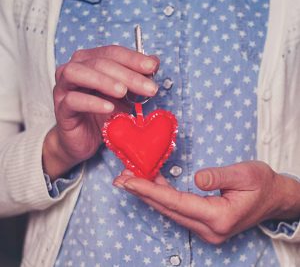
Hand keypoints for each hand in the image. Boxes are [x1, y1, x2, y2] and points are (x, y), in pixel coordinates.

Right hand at [43, 45, 158, 179]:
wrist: (84, 140)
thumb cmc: (103, 113)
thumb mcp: (125, 95)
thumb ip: (136, 78)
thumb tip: (154, 62)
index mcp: (90, 61)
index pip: (111, 52)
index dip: (133, 58)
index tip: (152, 67)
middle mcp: (74, 69)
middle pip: (98, 62)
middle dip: (126, 74)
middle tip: (148, 87)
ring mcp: (63, 88)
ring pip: (77, 73)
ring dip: (103, 81)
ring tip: (123, 92)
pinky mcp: (60, 109)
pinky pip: (72, 100)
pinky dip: (92, 102)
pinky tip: (109, 108)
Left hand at [114, 161, 299, 243]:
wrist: (275, 199)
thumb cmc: (262, 184)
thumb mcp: (246, 175)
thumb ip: (220, 176)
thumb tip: (196, 178)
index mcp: (219, 217)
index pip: (176, 202)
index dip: (150, 190)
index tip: (129, 181)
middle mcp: (209, 228)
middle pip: (168, 209)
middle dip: (142, 193)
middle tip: (120, 180)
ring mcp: (205, 229)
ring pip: (170, 210)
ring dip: (149, 195)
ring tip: (129, 180)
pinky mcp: (204, 223)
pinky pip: (177, 209)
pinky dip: (162, 196)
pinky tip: (151, 184)